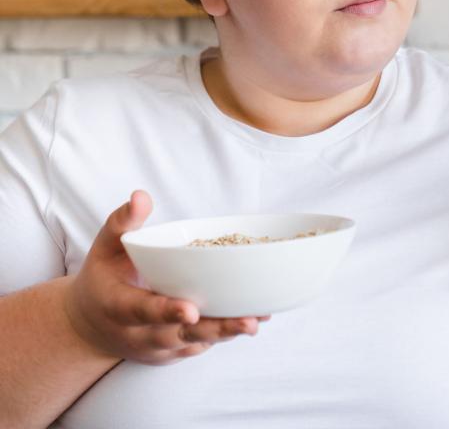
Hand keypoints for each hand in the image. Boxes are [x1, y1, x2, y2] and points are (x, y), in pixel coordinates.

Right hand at [63, 190, 270, 365]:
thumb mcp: (106, 246)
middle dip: (214, 329)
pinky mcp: (171, 353)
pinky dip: (224, 336)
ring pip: (194, 343)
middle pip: (178, 335)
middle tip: (247, 321)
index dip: (166, 311)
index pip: (142, 310)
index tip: (191, 311)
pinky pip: (199, 346)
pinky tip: (251, 320)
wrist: (90, 325)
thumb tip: (141, 196)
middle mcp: (137, 333)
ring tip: (256, 320)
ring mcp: (156, 348)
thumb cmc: (104, 276)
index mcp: (117, 305)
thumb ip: (124, 221)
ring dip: (226, 334)